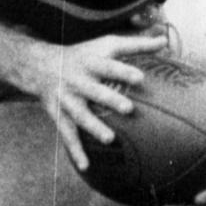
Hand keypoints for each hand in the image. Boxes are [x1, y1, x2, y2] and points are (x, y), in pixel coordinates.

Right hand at [29, 32, 167, 171]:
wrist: (40, 65)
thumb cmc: (84, 54)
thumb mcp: (106, 44)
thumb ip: (136, 44)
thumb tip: (165, 39)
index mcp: (91, 62)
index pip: (108, 66)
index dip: (123, 71)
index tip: (140, 78)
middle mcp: (77, 80)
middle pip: (93, 90)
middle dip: (108, 99)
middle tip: (128, 108)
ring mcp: (66, 99)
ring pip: (79, 114)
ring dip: (92, 126)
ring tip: (109, 139)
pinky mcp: (58, 115)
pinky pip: (67, 134)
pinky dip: (75, 151)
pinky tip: (86, 166)